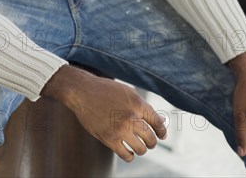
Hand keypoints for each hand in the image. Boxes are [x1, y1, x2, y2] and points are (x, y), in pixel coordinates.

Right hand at [41, 65, 166, 161]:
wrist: (83, 92)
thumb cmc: (106, 90)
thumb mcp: (128, 92)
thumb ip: (143, 106)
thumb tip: (161, 121)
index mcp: (137, 103)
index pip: (157, 122)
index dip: (162, 131)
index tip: (162, 135)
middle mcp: (130, 116)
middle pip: (151, 138)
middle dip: (152, 142)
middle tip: (150, 142)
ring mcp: (119, 129)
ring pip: (141, 149)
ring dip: (142, 149)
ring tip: (139, 146)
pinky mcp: (109, 138)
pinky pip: (126, 155)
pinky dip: (130, 155)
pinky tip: (128, 150)